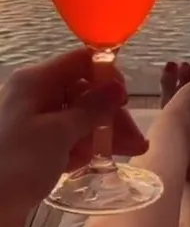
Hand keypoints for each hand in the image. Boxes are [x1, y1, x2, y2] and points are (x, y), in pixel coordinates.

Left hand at [0, 49, 147, 226]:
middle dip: (111, 114)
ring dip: (103, 133)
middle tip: (136, 141)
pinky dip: (84, 148)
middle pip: (83, 92)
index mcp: (35, 81)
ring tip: (130, 153)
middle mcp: (34, 95)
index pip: (80, 62)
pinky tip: (99, 163)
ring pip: (78, 118)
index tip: (125, 101)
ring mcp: (32, 122)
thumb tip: (117, 87)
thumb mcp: (59, 134)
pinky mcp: (33, 148)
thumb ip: (92, 109)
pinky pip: (67, 139)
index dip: (107, 77)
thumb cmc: (16, 164)